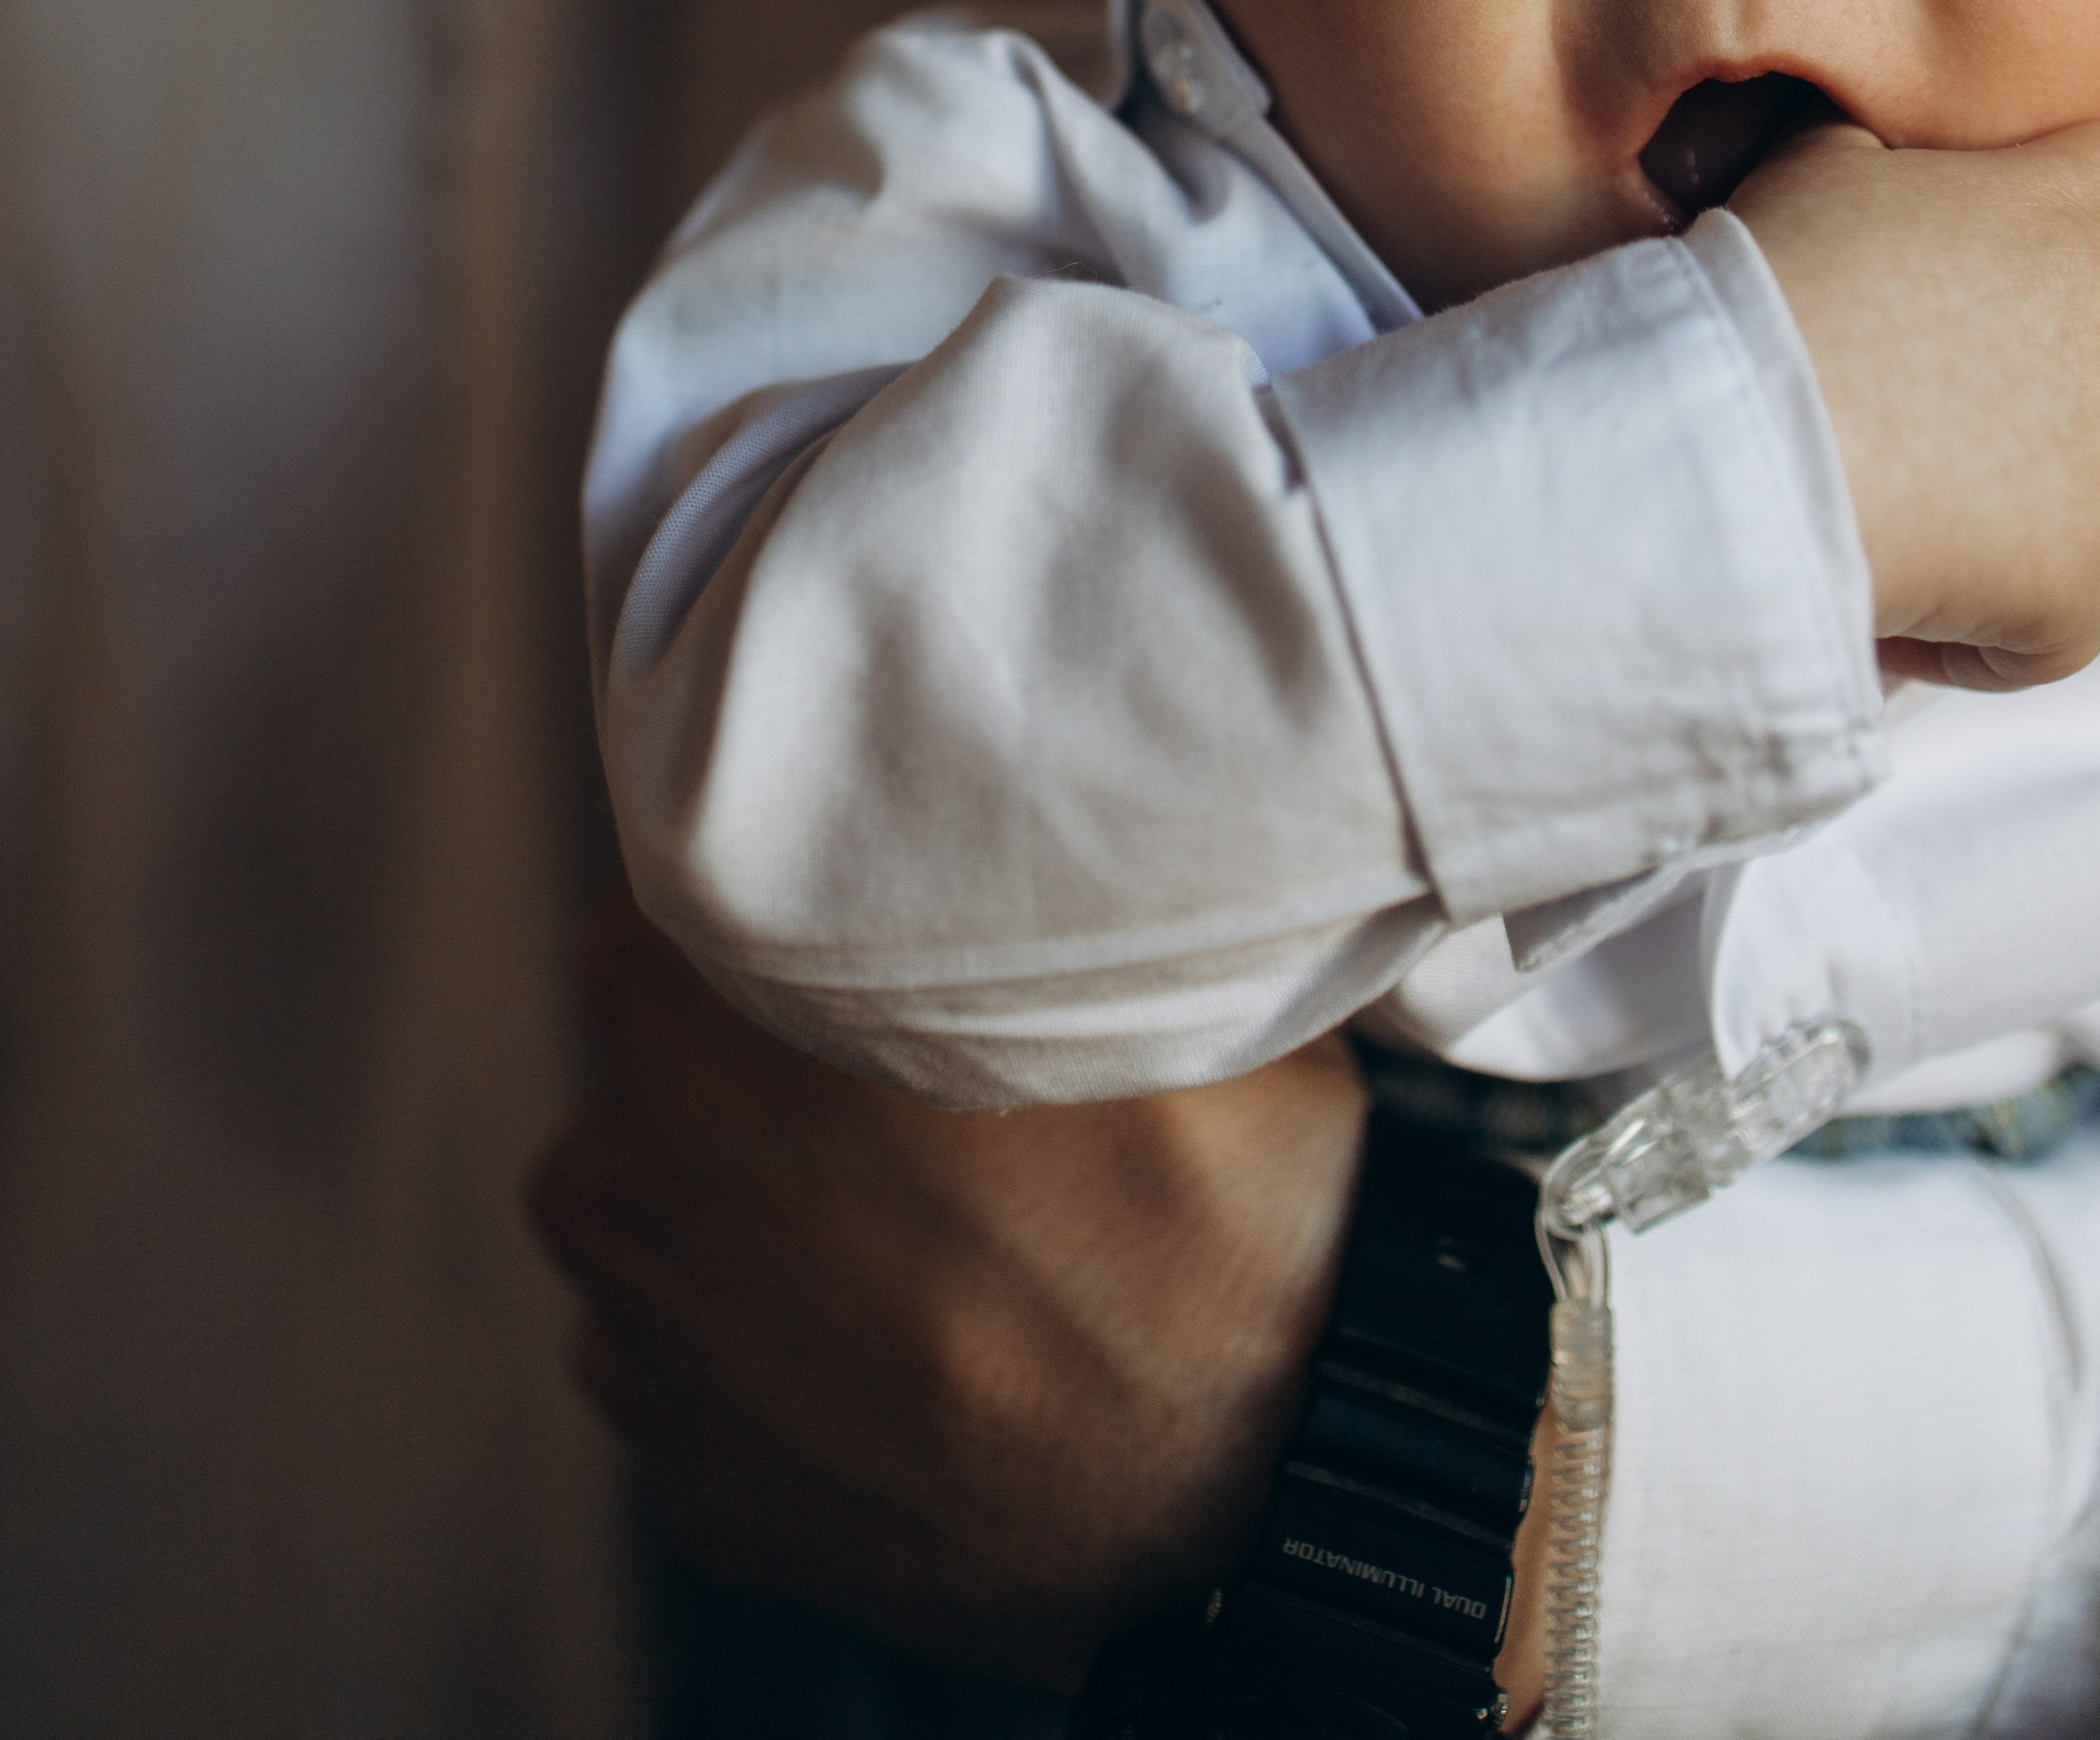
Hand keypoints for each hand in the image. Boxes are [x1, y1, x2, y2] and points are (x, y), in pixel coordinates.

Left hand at [526, 901, 1367, 1688]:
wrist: (1273, 1477)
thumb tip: (962, 809)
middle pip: (664, 1077)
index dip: (780, 924)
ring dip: (779, 1228)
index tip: (881, 954)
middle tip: (935, 1109)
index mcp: (669, 1008)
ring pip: (687, 1235)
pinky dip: (804, 1370)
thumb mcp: (1100, 948)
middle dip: (765, 1082)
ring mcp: (644, 1361)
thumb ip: (965, 874)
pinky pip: (726, 1385)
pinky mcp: (697, 1506)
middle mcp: (611, 1179)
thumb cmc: (1198, 1189)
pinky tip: (935, 1364)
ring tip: (952, 1250)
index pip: (670, 906)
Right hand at [1734, 119, 2099, 690]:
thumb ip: (1885, 157)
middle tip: (2025, 410)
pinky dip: (1996, 629)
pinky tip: (1901, 616)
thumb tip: (1875, 163)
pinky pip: (2069, 625)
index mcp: (2072, 212)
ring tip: (1971, 528)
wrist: (1742, 443)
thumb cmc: (1765, 298)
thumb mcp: (1815, 172)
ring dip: (2096, 510)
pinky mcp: (2090, 589)